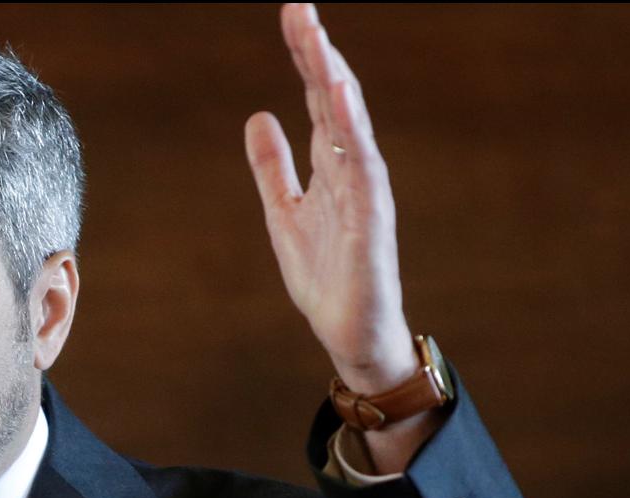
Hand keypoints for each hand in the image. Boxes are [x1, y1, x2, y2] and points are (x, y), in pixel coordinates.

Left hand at [245, 4, 418, 395]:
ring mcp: (364, 189)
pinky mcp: (371, 216)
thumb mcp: (283, 213)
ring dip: (332, 78)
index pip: (314, 99)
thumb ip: (272, 167)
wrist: (350, 333)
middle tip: (299, 8)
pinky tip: (336, 93)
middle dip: (316, 53)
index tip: (293, 14)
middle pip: (331, 99)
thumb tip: (258, 116)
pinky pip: (360, 163)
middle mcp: (351, 167)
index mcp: (330, 165)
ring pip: (349, 122)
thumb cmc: (326, 276)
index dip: (304, 58)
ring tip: (315, 39)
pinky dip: (350, 126)